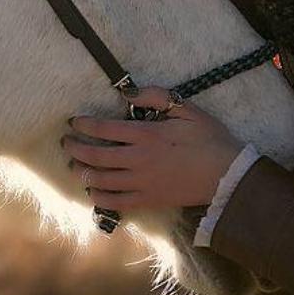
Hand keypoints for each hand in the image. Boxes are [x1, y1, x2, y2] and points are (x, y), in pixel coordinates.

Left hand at [61, 86, 245, 210]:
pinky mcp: (148, 200)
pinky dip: (99, 197)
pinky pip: (116, 202)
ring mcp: (141, 182)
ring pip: (101, 179)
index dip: (84, 125)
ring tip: (73, 166)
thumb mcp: (186, 109)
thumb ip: (157, 97)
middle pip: (96, 155)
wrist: (227, 175)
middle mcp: (138, 159)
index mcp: (146, 134)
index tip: (73, 122)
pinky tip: (93, 191)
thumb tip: (129, 93)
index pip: (104, 128)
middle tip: (66, 143)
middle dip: (75, 148)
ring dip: (82, 172)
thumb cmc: (209, 139)